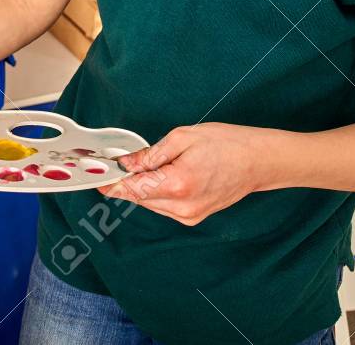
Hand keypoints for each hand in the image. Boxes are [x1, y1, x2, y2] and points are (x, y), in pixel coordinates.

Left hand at [98, 123, 270, 226]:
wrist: (259, 161)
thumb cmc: (227, 144)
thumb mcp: (183, 137)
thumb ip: (151, 154)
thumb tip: (127, 163)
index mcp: (177, 184)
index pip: (133, 189)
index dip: (111, 183)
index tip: (95, 178)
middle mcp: (182, 206)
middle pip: (139, 197)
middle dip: (125, 181)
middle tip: (114, 164)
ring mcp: (190, 215)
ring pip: (150, 203)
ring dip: (142, 186)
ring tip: (143, 166)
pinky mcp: (194, 217)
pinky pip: (164, 206)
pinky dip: (157, 192)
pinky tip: (161, 175)